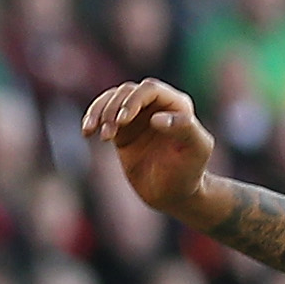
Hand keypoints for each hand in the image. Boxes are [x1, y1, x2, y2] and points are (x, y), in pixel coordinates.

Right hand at [80, 78, 217, 217]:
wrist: (174, 194)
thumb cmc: (190, 172)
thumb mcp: (197, 149)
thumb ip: (184, 128)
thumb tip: (155, 118)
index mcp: (177, 105)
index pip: (150, 89)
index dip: (134, 100)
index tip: (122, 121)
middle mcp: (156, 106)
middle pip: (127, 92)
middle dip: (113, 108)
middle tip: (109, 134)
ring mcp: (137, 117)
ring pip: (112, 99)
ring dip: (99, 112)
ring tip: (92, 131)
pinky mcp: (122, 131)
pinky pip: (103, 116)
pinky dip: (92, 119)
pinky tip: (87, 132)